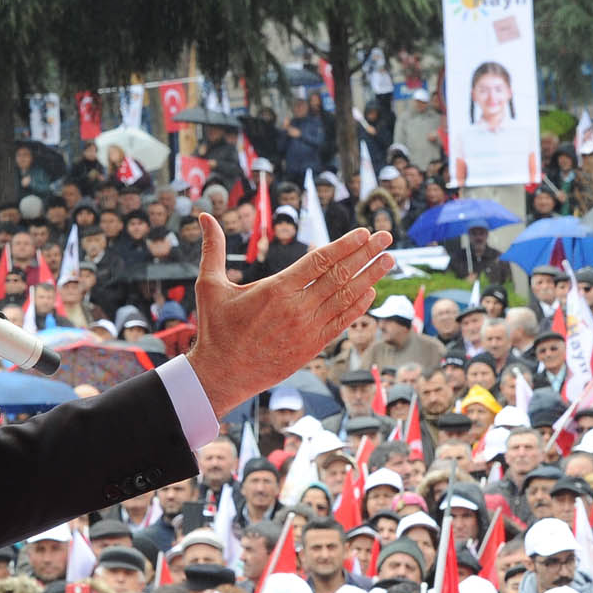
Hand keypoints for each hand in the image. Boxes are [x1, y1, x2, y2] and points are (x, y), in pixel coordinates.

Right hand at [185, 213, 391, 417]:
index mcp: (276, 289)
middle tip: (387, 237)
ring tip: (389, 259)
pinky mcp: (311, 347)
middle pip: (340, 275)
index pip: (320, 260)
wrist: (221, 376)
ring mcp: (307, 329)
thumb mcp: (210, 286)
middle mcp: (297, 308)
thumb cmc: (215, 330)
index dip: (345, 245)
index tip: (364, 232)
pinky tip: (371, 292)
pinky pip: (341, 323)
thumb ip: (212, 249)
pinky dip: (358, 307)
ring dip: (370, 277)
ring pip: (346, 298)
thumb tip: (203, 216)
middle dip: (367, 254)